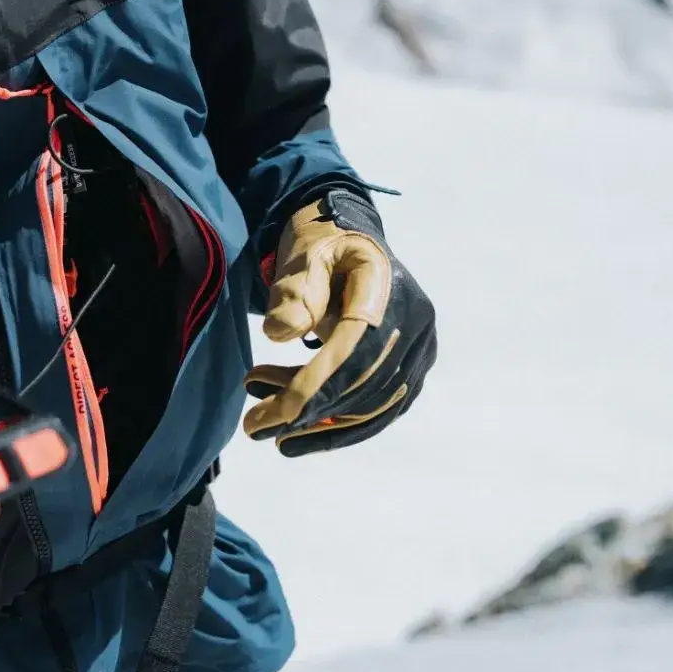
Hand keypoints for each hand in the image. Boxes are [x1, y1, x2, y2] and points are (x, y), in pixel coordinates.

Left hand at [243, 190, 436, 455]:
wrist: (349, 239)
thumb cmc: (322, 244)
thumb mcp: (302, 254)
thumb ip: (294, 291)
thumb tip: (279, 333)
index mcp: (388, 290)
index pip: (355, 349)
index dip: (316, 387)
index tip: (273, 414)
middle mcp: (415, 324)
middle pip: (364, 385)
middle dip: (308, 414)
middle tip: (254, 426)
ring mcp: (417, 349)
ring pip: (371, 407)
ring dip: (318, 427)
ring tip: (267, 430)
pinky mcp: (409, 368)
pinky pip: (377, 409)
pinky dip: (336, 427)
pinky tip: (296, 432)